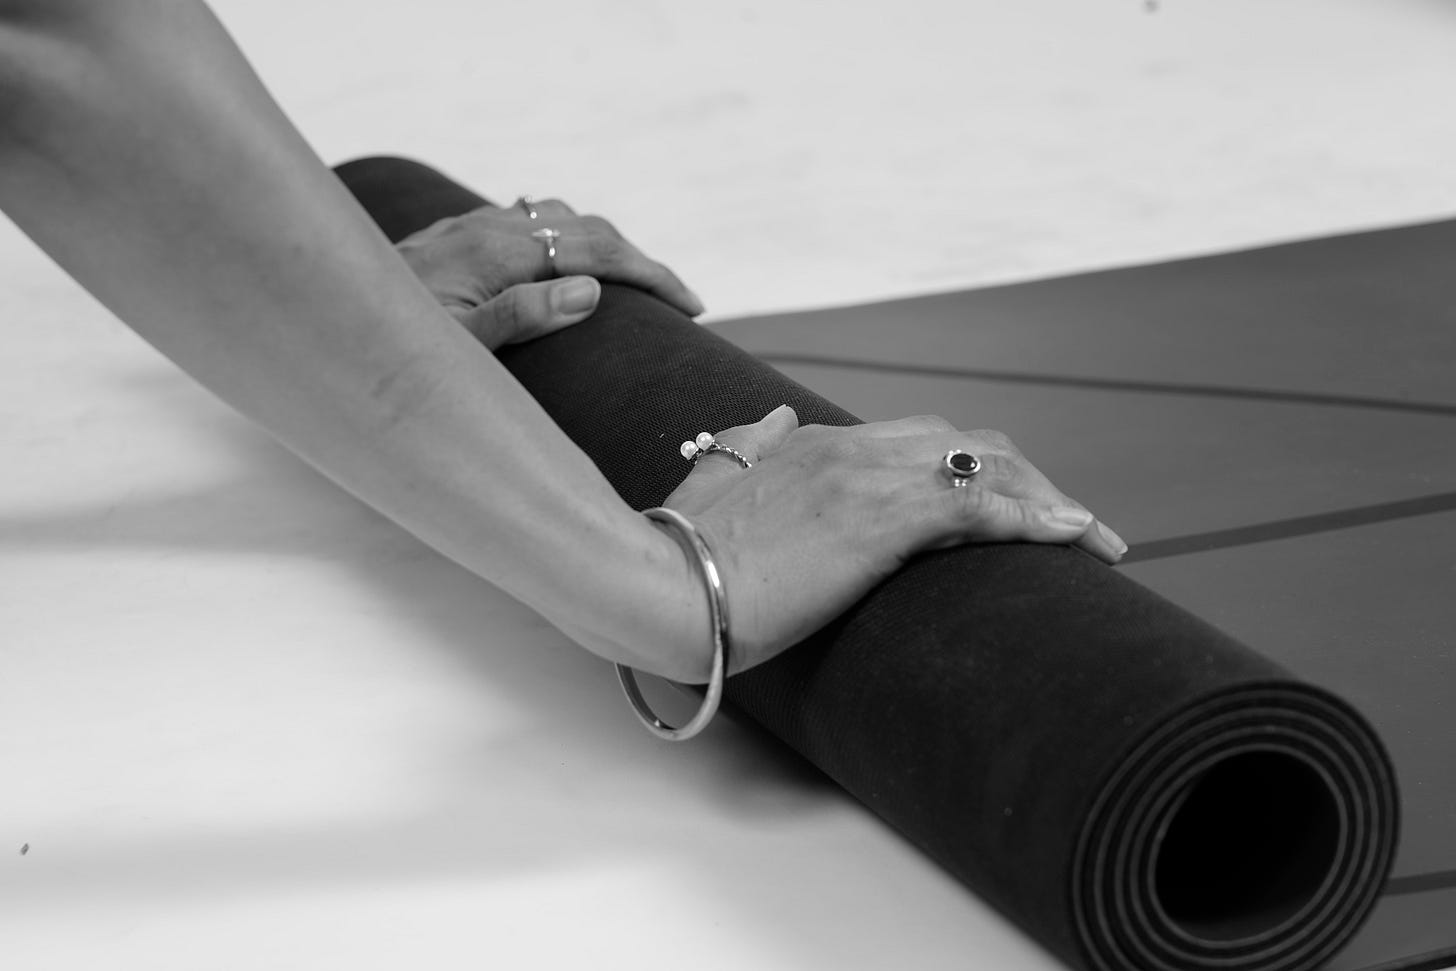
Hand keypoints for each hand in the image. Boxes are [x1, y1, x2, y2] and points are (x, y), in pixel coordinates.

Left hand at [396, 196, 704, 349]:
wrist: (311, 317)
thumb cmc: (379, 349)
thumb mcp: (455, 350)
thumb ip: (521, 317)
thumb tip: (591, 290)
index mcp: (497, 253)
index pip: (597, 252)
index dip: (651, 275)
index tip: (693, 306)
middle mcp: (486, 229)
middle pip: (586, 228)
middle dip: (639, 260)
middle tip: (679, 300)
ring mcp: (468, 229)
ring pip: (556, 218)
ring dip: (602, 244)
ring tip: (632, 281)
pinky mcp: (452, 238)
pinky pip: (525, 222)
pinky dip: (563, 237)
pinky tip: (560, 257)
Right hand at [662, 406, 1127, 675]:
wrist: (658, 586)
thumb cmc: (681, 552)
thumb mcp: (713, 484)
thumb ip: (744, 446)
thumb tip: (769, 421)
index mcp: (813, 445)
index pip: (919, 443)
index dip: (976, 471)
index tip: (1013, 508)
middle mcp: (847, 448)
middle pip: (965, 447)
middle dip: (1027, 482)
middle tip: (1068, 529)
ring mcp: (864, 478)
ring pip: (985, 470)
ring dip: (1048, 501)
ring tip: (1095, 542)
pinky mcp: (877, 518)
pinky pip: (979, 508)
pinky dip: (1038, 518)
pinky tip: (1076, 538)